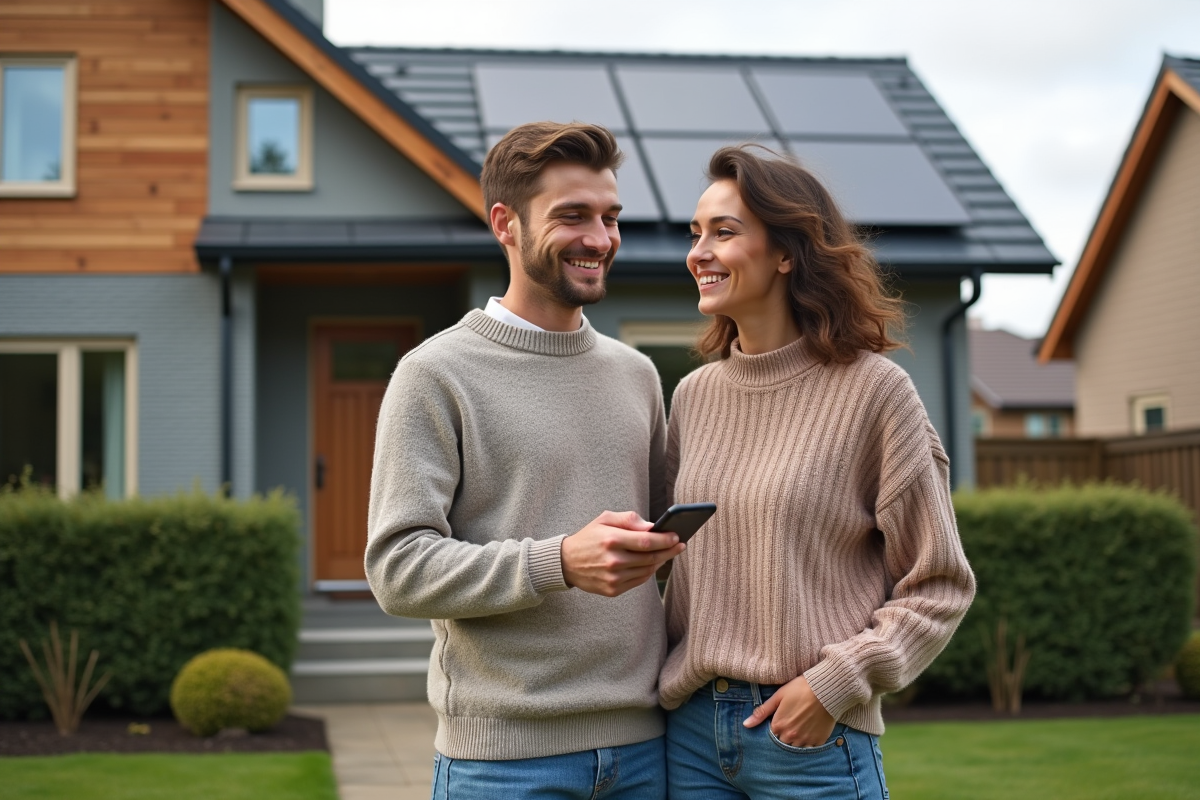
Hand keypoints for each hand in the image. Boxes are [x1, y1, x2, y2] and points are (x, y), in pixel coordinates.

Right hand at [561, 511, 684, 596]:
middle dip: (669, 551)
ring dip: (660, 562)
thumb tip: (652, 526)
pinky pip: (639, 581)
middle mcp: (613, 561)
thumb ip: (629, 519)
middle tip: (680, 545)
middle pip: (650, 558)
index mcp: (611, 540)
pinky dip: (648, 572)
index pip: (646, 541)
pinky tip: (653, 564)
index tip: (677, 536)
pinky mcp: (612, 590)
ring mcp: (613, 578)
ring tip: (667, 553)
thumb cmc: (589, 537)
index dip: (665, 540)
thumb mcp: (604, 519)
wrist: (566, 563)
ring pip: (647, 571)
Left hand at [743, 675, 834, 747]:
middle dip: (784, 735)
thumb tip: (746, 725)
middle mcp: (791, 736)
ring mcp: (805, 740)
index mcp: (779, 726)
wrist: (826, 689)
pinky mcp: (818, 740)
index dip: (775, 728)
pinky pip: (810, 747)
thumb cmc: (800, 689)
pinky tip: (810, 728)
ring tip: (801, 725)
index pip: (771, 735)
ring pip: (796, 747)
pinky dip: (809, 741)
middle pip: (783, 743)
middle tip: (791, 721)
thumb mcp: (778, 697)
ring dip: (796, 740)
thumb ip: (762, 712)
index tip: (780, 720)